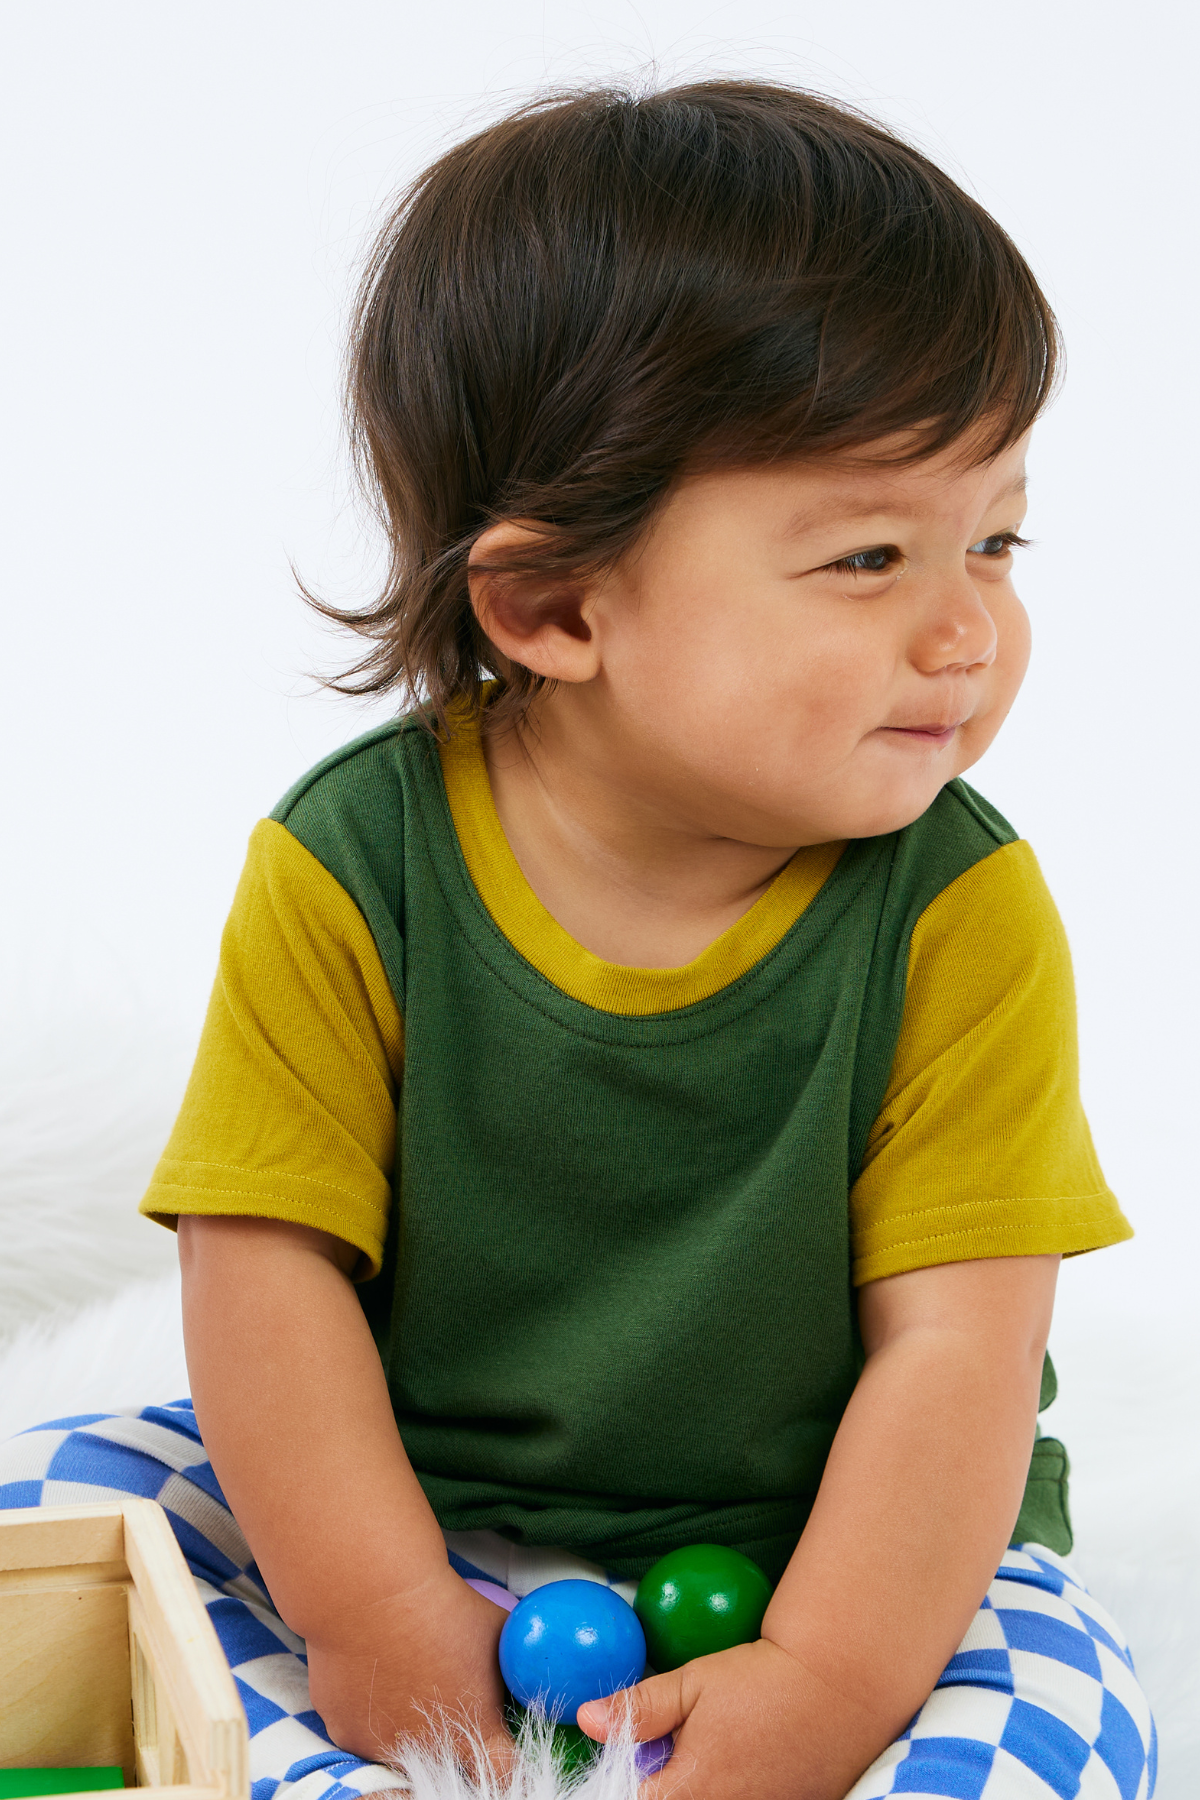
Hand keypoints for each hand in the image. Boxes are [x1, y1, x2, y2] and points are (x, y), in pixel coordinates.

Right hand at [305, 1567, 513, 1775]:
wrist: (377, 1594)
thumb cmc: (445, 1606)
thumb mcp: (500, 1632)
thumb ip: (513, 1665)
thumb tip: (526, 1669)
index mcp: (480, 1734)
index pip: (505, 1772)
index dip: (504, 1756)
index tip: (498, 1740)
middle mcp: (433, 1753)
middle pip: (449, 1758)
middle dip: (451, 1731)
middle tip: (445, 1690)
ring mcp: (384, 1749)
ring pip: (401, 1744)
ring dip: (405, 1720)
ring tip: (405, 1667)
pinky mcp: (346, 1734)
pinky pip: (362, 1726)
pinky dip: (367, 1704)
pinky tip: (372, 1665)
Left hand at [578, 1638, 876, 1799]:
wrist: (838, 1685)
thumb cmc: (763, 1680)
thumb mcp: (694, 1683)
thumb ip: (639, 1708)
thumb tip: (587, 1719)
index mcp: (691, 1790)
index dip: (630, 1778)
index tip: (639, 1755)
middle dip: (664, 1783)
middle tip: (681, 1748)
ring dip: (699, 1786)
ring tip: (716, 1753)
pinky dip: (732, 1789)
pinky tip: (744, 1763)